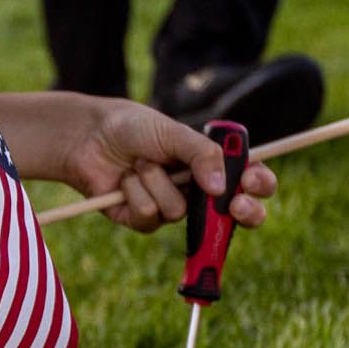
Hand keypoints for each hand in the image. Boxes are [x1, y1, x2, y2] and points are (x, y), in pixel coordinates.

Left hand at [48, 95, 277, 234]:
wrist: (90, 137)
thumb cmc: (135, 128)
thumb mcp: (174, 133)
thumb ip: (203, 155)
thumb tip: (222, 188)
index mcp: (211, 165)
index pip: (249, 181)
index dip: (258, 186)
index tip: (254, 182)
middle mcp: (196, 190)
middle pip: (230, 217)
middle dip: (237, 212)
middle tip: (234, 204)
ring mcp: (171, 206)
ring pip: (179, 211)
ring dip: (157, 182)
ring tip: (140, 163)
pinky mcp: (144, 220)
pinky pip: (150, 216)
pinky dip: (135, 192)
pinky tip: (124, 180)